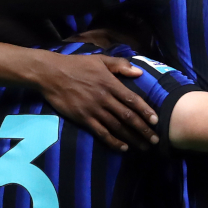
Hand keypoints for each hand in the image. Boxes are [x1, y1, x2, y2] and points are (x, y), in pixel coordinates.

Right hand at [38, 54, 158, 151]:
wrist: (51, 74)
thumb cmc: (76, 65)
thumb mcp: (99, 59)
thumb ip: (120, 65)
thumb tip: (138, 72)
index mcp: (110, 83)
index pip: (132, 100)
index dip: (146, 111)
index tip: (156, 121)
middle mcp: (104, 98)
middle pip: (128, 116)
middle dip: (143, 129)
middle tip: (155, 140)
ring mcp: (93, 109)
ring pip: (117, 127)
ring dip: (132, 138)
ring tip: (144, 147)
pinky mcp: (83, 118)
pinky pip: (101, 133)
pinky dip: (113, 141)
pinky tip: (123, 148)